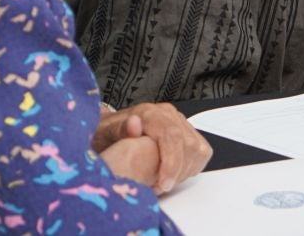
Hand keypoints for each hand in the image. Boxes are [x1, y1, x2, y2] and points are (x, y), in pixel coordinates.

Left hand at [94, 102, 211, 193]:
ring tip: (164, 182)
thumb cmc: (103, 137)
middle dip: (178, 173)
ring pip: (198, 148)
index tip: (163, 185)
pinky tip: (174, 174)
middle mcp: (168, 114)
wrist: (108, 132)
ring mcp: (179, 121)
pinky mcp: (186, 131)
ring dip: (185, 171)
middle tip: (159, 189)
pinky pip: (201, 150)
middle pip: (189, 144)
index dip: (172, 163)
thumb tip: (134, 124)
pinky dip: (192, 166)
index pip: (172, 136)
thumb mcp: (102, 135)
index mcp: (149, 113)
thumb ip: (118, 130)